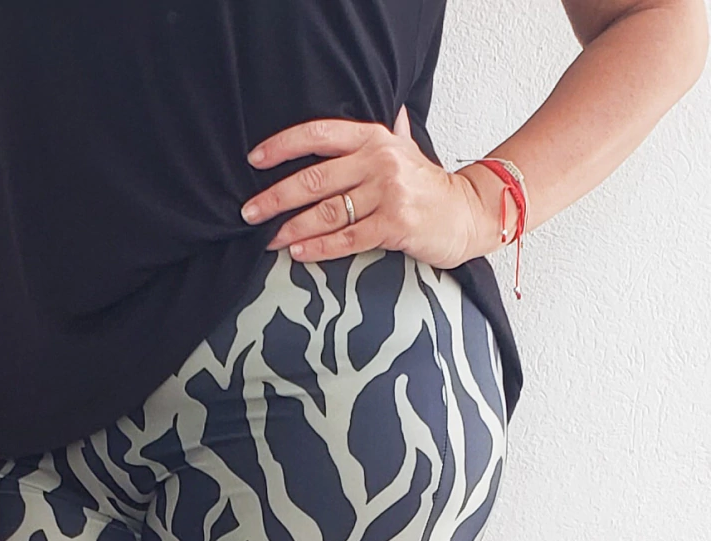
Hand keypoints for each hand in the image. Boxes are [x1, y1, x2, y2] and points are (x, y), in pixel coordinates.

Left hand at [240, 105, 486, 269]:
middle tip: (250, 212)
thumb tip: (394, 111)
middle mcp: (379, 161)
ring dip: (292, 227)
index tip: (254, 160)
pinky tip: (299, 252)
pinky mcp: (395, 225)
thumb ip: (393, 134)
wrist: (468, 213)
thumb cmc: (430, 187)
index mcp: (375, 138)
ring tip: (270, 239)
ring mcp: (388, 193)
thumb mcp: (409, 151)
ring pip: (328, 211)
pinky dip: (319, 247)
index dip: (283, 146)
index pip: (319, 134)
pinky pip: (348, 238)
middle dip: (276, 197)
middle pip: (315, 177)